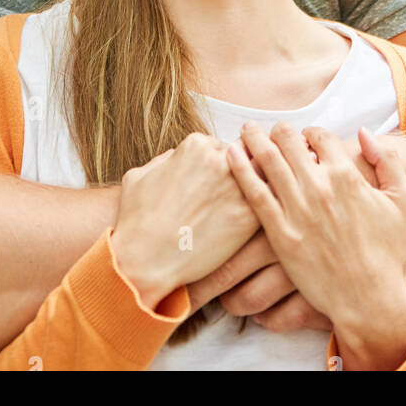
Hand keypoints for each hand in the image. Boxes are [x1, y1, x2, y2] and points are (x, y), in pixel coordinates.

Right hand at [110, 133, 258, 310]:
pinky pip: (268, 205)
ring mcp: (236, 186)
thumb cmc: (137, 221)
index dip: (226, 166)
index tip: (222, 184)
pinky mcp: (248, 215)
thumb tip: (177, 158)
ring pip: (263, 178)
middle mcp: (220, 159)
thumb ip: (164, 160)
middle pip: (248, 158)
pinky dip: (267, 213)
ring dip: (261, 190)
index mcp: (197, 145)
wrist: (144, 260)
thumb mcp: (139, 175)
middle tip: (241, 196)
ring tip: (258, 209)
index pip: (226, 146)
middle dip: (246, 174)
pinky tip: (260, 225)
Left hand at [227, 122, 405, 368]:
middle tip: (270, 130)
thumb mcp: (404, 200)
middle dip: (278, 131)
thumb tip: (363, 133)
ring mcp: (298, 210)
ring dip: (254, 139)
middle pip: (288, 141)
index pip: (319, 135)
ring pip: (268, 160)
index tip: (304, 138)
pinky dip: (241, 170)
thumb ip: (388, 160)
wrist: (372, 301)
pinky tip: (232, 156)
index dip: (310, 132)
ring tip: (245, 131)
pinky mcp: (281, 234)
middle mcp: (320, 187)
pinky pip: (255, 193)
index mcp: (348, 175)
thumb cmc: (390, 253)